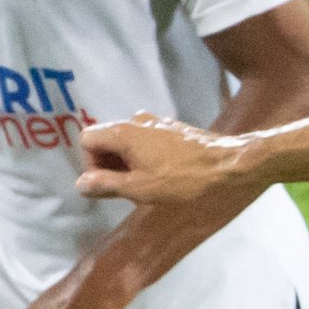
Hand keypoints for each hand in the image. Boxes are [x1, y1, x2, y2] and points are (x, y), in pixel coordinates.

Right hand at [76, 113, 245, 209]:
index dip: (91, 164)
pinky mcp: (171, 128)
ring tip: (146, 184)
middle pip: (106, 139)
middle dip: (109, 165)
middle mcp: (136, 120)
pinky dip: (144, 157)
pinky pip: (145, 141)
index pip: (87, 140)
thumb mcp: (139, 188)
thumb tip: (81, 184)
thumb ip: (105, 185)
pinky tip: (162, 174)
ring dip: (128, 163)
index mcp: (124, 132)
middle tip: (127, 188)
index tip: (109, 184)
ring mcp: (155, 122)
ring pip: (126, 142)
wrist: (227, 164)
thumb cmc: (182, 179)